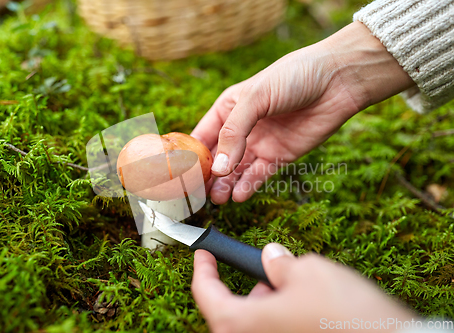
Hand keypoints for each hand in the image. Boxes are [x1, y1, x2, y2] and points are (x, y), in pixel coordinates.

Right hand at [192, 22, 413, 203]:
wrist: (337, 80)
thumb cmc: (293, 77)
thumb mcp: (255, 98)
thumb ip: (234, 132)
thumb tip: (219, 168)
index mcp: (229, 108)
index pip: (203, 135)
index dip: (192, 154)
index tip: (181, 174)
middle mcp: (242, 128)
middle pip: (219, 157)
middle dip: (208, 175)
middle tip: (198, 194)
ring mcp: (261, 143)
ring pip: (237, 170)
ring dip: (227, 184)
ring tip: (217, 200)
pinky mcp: (281, 155)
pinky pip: (260, 174)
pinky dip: (249, 185)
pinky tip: (238, 196)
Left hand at [192, 245, 415, 332]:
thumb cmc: (343, 312)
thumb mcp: (309, 270)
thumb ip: (280, 263)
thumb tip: (272, 257)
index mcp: (245, 323)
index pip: (207, 295)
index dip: (202, 270)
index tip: (203, 253)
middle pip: (231, 312)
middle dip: (244, 286)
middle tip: (262, 268)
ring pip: (255, 321)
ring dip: (266, 301)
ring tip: (290, 283)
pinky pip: (274, 329)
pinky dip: (280, 314)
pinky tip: (304, 302)